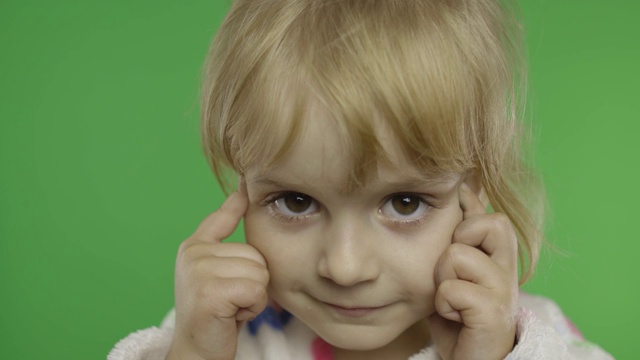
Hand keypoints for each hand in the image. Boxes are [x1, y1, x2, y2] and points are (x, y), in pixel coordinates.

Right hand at [166, 191, 268, 359]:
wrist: (197, 352)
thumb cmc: (214, 314)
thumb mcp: (217, 272)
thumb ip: (224, 240)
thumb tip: (240, 196)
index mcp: (195, 246)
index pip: (221, 218)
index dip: (236, 203)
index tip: (246, 182)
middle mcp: (194, 253)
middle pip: (257, 254)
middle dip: (255, 281)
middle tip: (233, 299)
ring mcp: (199, 271)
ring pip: (260, 271)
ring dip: (255, 296)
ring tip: (232, 307)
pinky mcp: (209, 292)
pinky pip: (256, 289)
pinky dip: (252, 307)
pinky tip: (232, 315)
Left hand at [429, 182, 518, 359]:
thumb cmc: (460, 315)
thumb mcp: (455, 271)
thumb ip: (459, 238)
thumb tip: (464, 191)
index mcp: (498, 256)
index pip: (489, 214)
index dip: (471, 202)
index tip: (459, 193)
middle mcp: (507, 268)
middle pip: (493, 222)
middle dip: (461, 238)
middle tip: (453, 268)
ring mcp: (504, 289)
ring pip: (458, 254)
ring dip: (443, 277)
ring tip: (450, 298)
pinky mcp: (493, 312)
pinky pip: (453, 289)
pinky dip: (444, 303)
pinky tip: (454, 316)